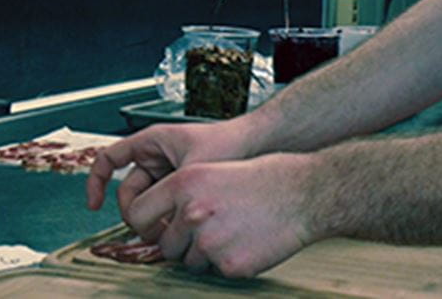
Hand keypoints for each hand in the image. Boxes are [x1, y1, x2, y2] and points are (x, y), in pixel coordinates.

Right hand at [86, 120, 248, 217]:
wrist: (256, 145)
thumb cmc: (227, 144)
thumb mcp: (191, 168)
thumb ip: (166, 192)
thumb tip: (143, 219)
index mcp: (151, 141)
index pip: (109, 159)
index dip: (95, 181)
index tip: (94, 206)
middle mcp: (155, 156)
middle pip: (128, 192)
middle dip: (135, 213)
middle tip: (151, 229)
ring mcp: (166, 172)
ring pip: (146, 203)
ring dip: (153, 218)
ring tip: (171, 228)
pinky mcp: (178, 186)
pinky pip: (162, 206)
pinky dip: (166, 218)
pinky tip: (178, 227)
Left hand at [125, 153, 316, 277]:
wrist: (304, 193)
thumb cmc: (267, 178)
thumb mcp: (216, 171)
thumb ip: (184, 194)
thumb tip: (163, 219)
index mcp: (185, 183)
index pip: (137, 213)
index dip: (146, 225)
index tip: (154, 229)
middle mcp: (192, 212)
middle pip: (165, 246)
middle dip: (182, 244)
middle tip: (210, 230)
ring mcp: (209, 241)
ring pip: (190, 263)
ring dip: (207, 254)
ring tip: (235, 232)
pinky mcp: (229, 264)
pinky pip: (217, 271)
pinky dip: (230, 261)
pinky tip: (248, 242)